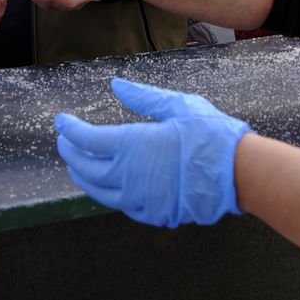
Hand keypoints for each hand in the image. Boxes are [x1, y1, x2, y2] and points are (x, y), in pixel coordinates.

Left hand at [54, 77, 251, 227]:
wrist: (237, 173)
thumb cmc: (209, 136)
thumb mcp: (176, 106)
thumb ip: (143, 97)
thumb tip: (116, 85)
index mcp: (130, 145)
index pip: (86, 140)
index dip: (69, 130)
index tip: (61, 122)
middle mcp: (128, 175)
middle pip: (85, 167)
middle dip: (70, 153)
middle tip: (64, 142)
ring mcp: (138, 199)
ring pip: (98, 191)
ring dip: (83, 177)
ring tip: (77, 165)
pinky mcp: (152, 214)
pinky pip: (120, 204)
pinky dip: (106, 193)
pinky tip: (108, 185)